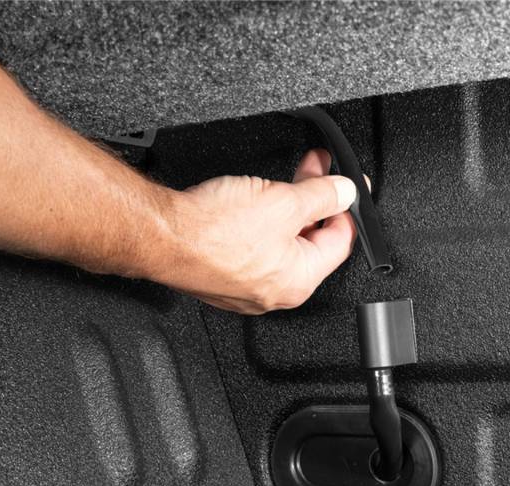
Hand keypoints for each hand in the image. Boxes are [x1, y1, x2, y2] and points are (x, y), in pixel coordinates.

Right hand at [156, 149, 359, 313]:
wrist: (161, 235)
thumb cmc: (212, 231)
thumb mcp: (283, 201)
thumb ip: (323, 195)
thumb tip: (345, 192)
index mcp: (299, 281)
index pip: (341, 242)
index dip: (347, 207)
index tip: (347, 185)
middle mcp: (276, 291)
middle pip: (310, 241)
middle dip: (315, 200)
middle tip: (317, 170)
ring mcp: (249, 286)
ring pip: (282, 242)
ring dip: (289, 207)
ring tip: (286, 178)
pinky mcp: (226, 275)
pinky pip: (256, 248)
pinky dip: (263, 222)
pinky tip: (257, 200)